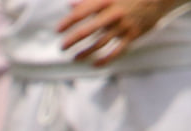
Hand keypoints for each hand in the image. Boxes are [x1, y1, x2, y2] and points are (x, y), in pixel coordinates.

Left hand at [58, 0, 182, 65]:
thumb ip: (89, 0)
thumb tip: (70, 6)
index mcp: (107, 0)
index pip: (82, 12)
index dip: (68, 21)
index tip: (58, 30)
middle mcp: (114, 14)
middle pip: (88, 29)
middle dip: (73, 39)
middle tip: (62, 47)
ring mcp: (123, 26)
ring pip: (100, 43)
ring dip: (86, 52)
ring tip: (75, 58)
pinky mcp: (132, 35)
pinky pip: (117, 51)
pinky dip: (106, 59)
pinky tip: (96, 64)